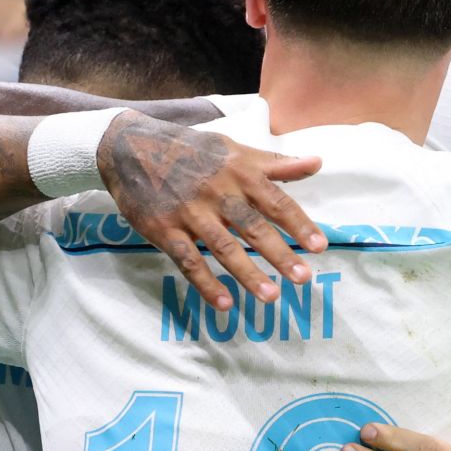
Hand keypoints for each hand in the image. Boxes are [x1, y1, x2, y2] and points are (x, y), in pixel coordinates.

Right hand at [98, 112, 327, 309]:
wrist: (130, 147)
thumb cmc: (191, 150)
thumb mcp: (234, 149)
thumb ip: (275, 163)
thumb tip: (317, 164)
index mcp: (238, 171)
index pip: (275, 200)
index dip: (298, 224)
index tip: (320, 246)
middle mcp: (217, 192)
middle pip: (252, 226)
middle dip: (279, 253)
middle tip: (303, 278)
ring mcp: (189, 212)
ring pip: (223, 247)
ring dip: (247, 273)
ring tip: (271, 296)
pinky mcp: (164, 230)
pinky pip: (188, 260)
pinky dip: (206, 283)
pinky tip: (225, 303)